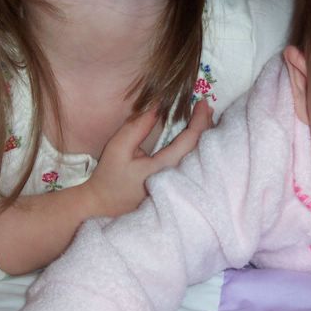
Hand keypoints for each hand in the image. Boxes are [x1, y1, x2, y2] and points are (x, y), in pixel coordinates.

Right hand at [86, 99, 213, 216]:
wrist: (103, 208)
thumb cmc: (109, 179)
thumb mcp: (118, 148)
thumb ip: (137, 127)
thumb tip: (158, 105)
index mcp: (166, 168)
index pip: (191, 140)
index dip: (199, 119)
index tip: (201, 102)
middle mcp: (178, 178)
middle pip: (201, 149)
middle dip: (206, 125)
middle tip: (204, 106)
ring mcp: (179, 185)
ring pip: (200, 157)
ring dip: (204, 136)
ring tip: (204, 117)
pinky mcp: (176, 187)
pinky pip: (194, 164)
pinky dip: (198, 147)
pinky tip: (196, 137)